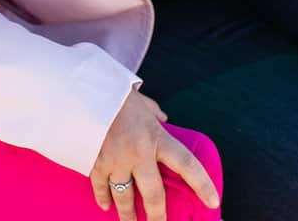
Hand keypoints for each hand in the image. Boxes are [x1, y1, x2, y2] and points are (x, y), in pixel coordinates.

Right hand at [89, 87, 219, 219]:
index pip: (186, 164)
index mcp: (156, 137)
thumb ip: (155, 112)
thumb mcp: (142, 101)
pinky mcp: (95, 163)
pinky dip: (103, 198)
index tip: (213, 202)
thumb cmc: (116, 93)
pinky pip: (101, 187)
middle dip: (158, 217)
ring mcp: (116, 162)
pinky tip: (105, 207)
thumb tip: (163, 118)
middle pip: (154, 195)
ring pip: (125, 199)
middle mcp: (139, 154)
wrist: (84, 89)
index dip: (202, 184)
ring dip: (128, 216)